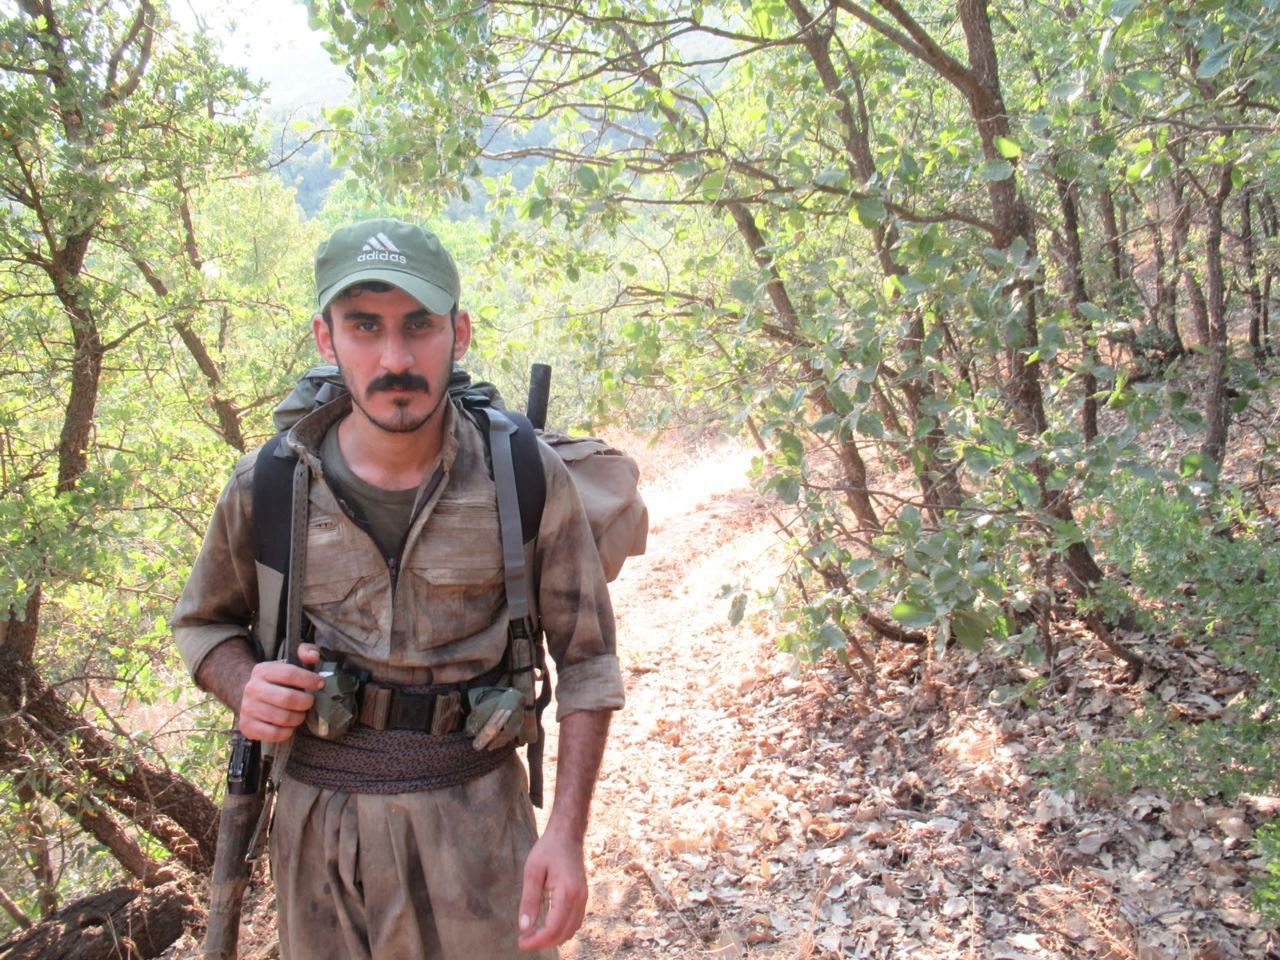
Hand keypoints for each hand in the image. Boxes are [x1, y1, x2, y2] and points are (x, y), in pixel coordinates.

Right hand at [236, 643, 323, 741]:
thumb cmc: (278, 681)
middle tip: (310, 702)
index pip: (289, 674)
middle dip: (305, 702)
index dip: (309, 680)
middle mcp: (252, 688)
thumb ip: (306, 652)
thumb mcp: (290, 662)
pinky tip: (289, 726)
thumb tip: (314, 656)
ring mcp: (247, 708)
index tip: (320, 684)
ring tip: (300, 714)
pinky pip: (274, 734)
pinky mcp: (247, 726)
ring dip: (298, 718)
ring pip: (282, 718)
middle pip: (287, 699)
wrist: (251, 697)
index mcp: (263, 670)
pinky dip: (287, 732)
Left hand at [516, 824, 587, 950]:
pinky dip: (562, 930)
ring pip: (571, 930)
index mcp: (567, 892)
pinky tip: (546, 926)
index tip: (521, 942)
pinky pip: (575, 922)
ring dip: (553, 938)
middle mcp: (580, 898)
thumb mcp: (532, 871)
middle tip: (524, 940)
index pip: (553, 928)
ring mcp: (584, 898)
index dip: (537, 940)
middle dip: (543, 942)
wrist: (567, 834)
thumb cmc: (548, 849)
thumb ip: (529, 900)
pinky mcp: (583, 897)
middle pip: (563, 933)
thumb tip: (524, 928)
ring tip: (533, 934)